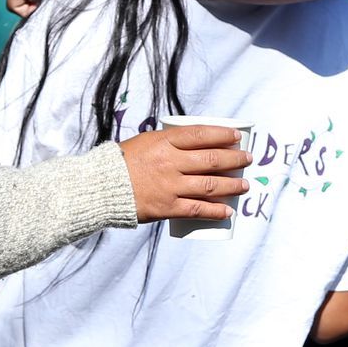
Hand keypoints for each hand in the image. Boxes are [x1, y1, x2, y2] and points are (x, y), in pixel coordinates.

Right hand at [117, 126, 251, 222]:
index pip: (200, 134)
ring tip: (244, 185)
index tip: (237, 136)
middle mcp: (170, 162)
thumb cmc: (121, 162)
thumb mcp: (144, 142)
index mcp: (163, 141)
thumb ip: (168, 143)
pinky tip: (228, 211)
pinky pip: (197, 209)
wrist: (100, 187)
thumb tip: (195, 144)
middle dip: (234, 159)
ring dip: (232, 185)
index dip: (222, 134)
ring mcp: (170, 186)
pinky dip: (215, 211)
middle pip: (211, 159)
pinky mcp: (167, 207)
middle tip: (247, 159)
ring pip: (210, 185)